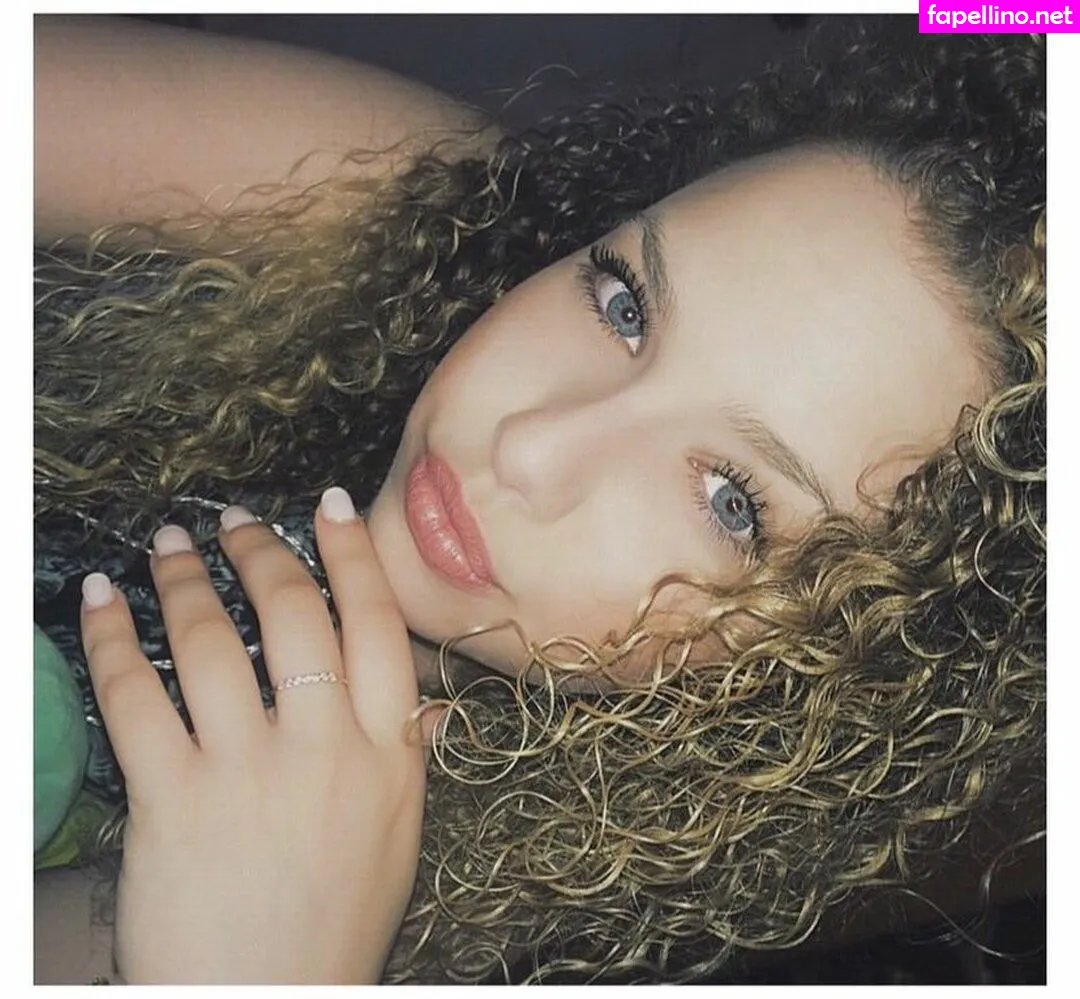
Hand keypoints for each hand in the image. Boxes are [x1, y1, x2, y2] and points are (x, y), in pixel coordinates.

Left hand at [80, 489, 423, 983]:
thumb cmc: (338, 919)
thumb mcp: (398, 833)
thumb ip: (407, 754)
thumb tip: (422, 698)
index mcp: (387, 751)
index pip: (375, 624)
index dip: (351, 555)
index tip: (327, 507)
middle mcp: (325, 748)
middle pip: (293, 614)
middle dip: (260, 551)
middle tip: (234, 521)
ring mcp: (247, 772)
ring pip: (212, 641)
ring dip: (183, 578)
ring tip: (168, 546)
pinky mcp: (172, 801)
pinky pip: (136, 697)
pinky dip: (112, 636)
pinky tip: (102, 598)